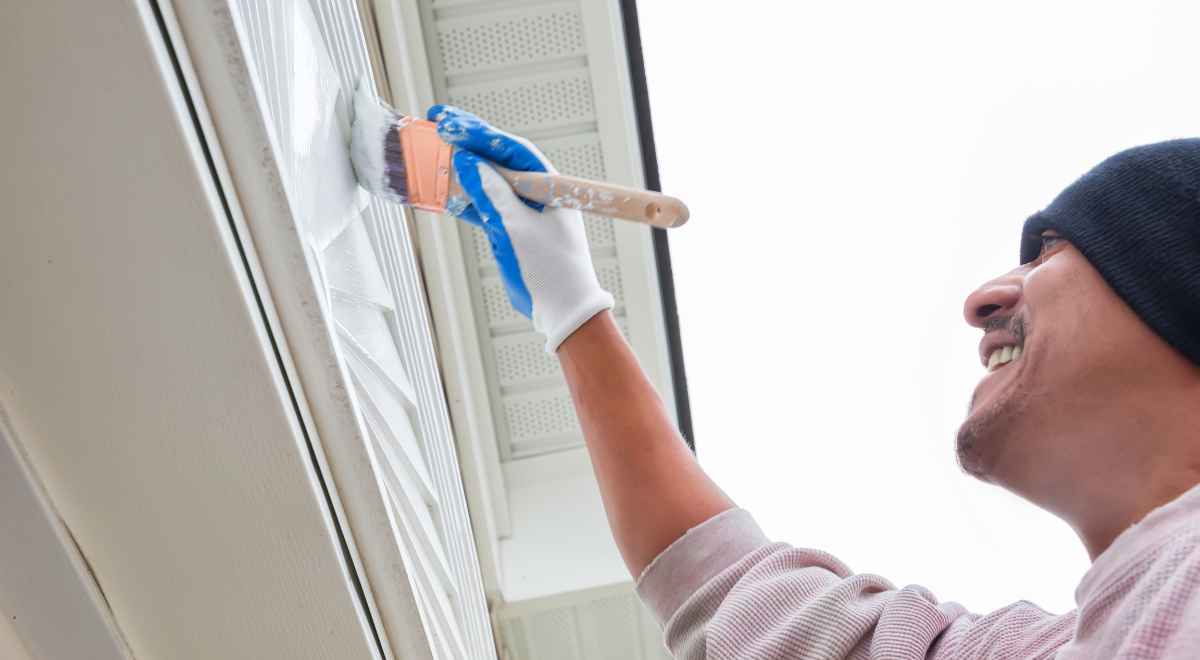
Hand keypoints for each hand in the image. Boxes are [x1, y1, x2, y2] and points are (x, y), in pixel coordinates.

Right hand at [428, 105, 613, 351]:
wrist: (564, 311)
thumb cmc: (550, 270)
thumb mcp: (515, 227)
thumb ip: (490, 192)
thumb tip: (466, 161)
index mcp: (549, 185)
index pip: (510, 149)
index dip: (479, 133)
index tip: (450, 122)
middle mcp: (538, 193)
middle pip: (499, 160)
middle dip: (468, 142)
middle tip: (437, 122)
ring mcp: (526, 212)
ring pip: (489, 183)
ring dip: (463, 171)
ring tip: (434, 152)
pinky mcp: (515, 231)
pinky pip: (487, 208)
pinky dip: (467, 201)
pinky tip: (445, 192)